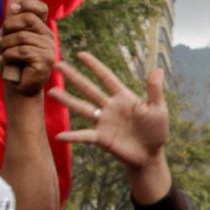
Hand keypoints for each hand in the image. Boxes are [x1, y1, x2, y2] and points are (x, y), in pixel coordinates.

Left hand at [0, 0, 54, 96]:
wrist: (16, 86)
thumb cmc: (12, 62)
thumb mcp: (7, 37)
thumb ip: (11, 20)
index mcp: (40, 28)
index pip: (40, 8)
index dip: (28, 4)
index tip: (14, 8)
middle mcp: (48, 37)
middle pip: (28, 18)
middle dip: (9, 26)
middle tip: (4, 39)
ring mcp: (48, 49)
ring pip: (21, 37)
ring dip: (5, 45)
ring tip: (4, 54)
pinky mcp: (45, 62)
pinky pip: (22, 51)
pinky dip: (8, 55)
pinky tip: (7, 61)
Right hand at [51, 52, 168, 169]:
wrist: (150, 155)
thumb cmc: (156, 131)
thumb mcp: (158, 109)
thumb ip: (154, 91)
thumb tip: (158, 69)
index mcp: (123, 97)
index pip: (106, 77)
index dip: (94, 66)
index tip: (81, 54)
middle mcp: (109, 107)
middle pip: (88, 89)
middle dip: (74, 77)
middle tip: (58, 65)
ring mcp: (103, 122)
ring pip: (82, 108)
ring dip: (67, 100)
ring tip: (51, 92)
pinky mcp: (101, 138)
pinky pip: (84, 136)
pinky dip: (72, 136)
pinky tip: (59, 135)